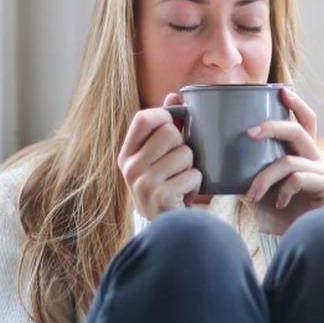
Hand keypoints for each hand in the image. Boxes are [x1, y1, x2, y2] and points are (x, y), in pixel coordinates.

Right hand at [117, 92, 202, 219]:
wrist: (167, 227)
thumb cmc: (165, 185)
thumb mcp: (158, 156)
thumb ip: (165, 125)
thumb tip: (174, 95)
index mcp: (126, 154)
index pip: (144, 118)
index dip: (165, 116)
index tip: (174, 125)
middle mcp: (130, 168)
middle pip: (170, 133)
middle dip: (184, 146)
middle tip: (179, 163)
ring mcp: (143, 184)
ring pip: (185, 153)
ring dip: (192, 166)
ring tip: (181, 180)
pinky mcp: (161, 197)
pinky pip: (193, 174)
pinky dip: (196, 183)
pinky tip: (185, 194)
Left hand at [242, 87, 323, 234]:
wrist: (292, 242)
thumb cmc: (274, 214)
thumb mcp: (253, 187)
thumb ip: (242, 169)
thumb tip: (210, 154)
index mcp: (301, 154)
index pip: (305, 121)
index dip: (296, 104)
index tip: (281, 90)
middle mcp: (316, 159)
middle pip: (298, 130)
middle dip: (272, 127)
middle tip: (249, 134)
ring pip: (290, 161)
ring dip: (265, 177)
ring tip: (251, 194)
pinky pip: (299, 178)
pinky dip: (283, 190)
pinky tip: (278, 202)